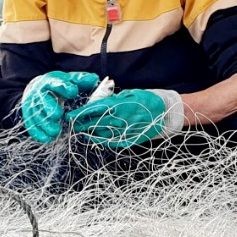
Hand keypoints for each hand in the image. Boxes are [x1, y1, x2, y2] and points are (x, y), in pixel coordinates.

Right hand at [20, 71, 99, 142]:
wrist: (35, 90)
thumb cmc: (56, 86)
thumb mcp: (67, 80)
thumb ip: (80, 80)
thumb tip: (94, 78)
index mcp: (49, 82)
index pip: (56, 83)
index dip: (64, 87)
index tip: (73, 91)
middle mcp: (38, 93)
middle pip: (43, 100)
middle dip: (50, 108)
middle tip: (58, 115)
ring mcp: (31, 105)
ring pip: (36, 115)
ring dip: (45, 124)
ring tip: (56, 131)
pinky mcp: (27, 117)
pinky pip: (31, 125)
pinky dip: (38, 133)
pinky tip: (47, 139)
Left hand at [66, 88, 182, 148]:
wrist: (166, 113)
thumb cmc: (148, 100)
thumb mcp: (130, 93)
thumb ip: (114, 98)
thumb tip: (99, 101)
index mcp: (120, 106)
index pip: (95, 110)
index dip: (81, 113)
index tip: (70, 116)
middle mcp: (121, 120)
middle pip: (95, 123)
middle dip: (82, 124)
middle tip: (73, 124)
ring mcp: (125, 132)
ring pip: (101, 134)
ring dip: (90, 133)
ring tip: (82, 130)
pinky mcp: (129, 141)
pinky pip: (111, 142)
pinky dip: (101, 140)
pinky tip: (95, 138)